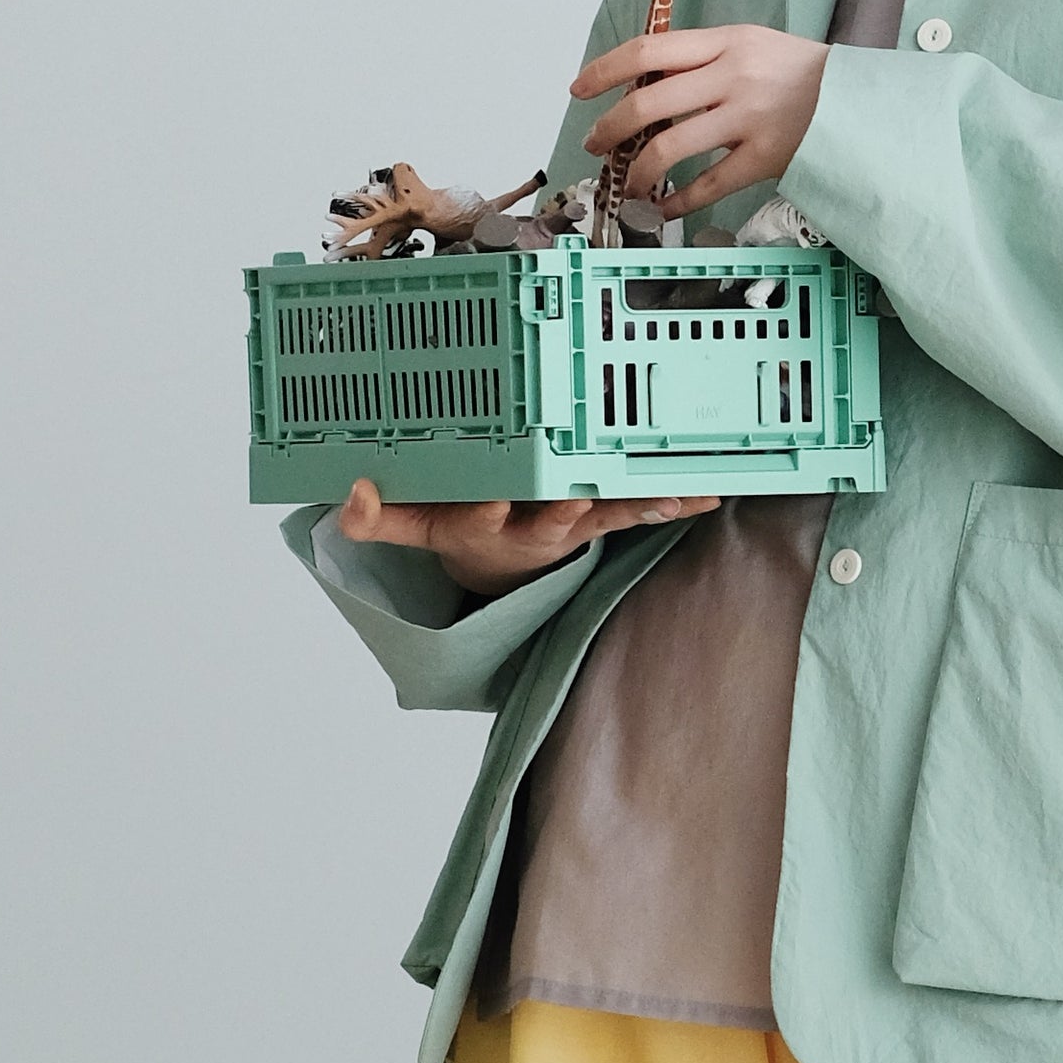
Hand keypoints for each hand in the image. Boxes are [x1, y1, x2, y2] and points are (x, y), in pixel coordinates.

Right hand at [334, 481, 717, 594]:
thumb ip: (379, 518)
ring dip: (637, 504)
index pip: (483, 517)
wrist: (496, 567)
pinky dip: (671, 502)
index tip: (493, 498)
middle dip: (569, 505)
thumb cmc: (456, 530)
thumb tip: (352, 497)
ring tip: (673, 494)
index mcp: (484, 525)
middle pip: (551, 515)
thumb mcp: (414, 530)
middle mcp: (532, 527)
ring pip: (605, 512)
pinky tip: (710, 494)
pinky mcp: (598, 519)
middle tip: (582, 495)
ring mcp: (570, 525)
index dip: (488, 510)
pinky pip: (636, 509)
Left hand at [568, 17, 828, 222]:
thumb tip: (646, 83)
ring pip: (669, 147)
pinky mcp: (765, 158)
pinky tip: (663, 208)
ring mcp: (748, 120)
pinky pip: (707, 185)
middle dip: (610, 127)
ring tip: (628, 182)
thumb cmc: (802, 74)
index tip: (580, 89)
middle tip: (595, 143)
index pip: (649, 50)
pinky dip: (677, 201)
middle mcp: (733, 77)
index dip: (605, 70)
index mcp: (726, 43)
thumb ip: (704, 59)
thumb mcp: (753, 45)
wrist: (861, 102)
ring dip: (637, 170)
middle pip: (648, 102)